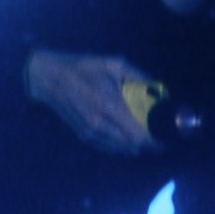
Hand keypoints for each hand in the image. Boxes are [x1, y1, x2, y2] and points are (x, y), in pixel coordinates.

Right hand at [25, 50, 162, 154]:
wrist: (49, 78)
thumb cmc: (82, 68)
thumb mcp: (113, 64)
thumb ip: (137, 76)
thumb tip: (156, 87)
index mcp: (110, 106)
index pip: (138, 134)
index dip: (154, 140)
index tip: (165, 138)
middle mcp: (100, 124)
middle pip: (131, 145)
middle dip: (148, 145)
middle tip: (159, 139)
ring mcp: (91, 132)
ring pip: (120, 149)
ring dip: (135, 147)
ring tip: (147, 140)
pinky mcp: (83, 135)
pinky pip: (107, 147)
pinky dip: (121, 146)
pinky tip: (127, 141)